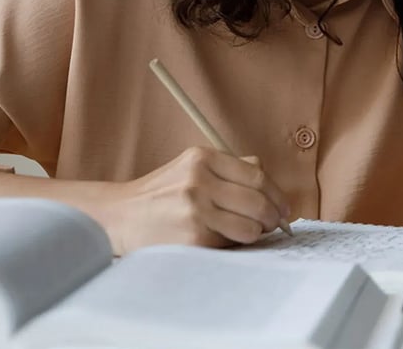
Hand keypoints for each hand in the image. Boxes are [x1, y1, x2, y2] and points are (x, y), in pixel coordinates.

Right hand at [104, 147, 291, 254]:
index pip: (257, 175)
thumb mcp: (191, 167)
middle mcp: (199, 181)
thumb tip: (268, 182)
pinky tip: (229, 242)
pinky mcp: (192, 239)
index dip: (276, 194)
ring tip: (253, 234)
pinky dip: (236, 245)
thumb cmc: (161, 194)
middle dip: (273, 216)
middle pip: (257, 201)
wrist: (119, 217)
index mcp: (202, 158)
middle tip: (275, 224)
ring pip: (249, 226)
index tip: (282, 206)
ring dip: (258, 233)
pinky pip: (230, 244)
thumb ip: (229, 168)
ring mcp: (195, 211)